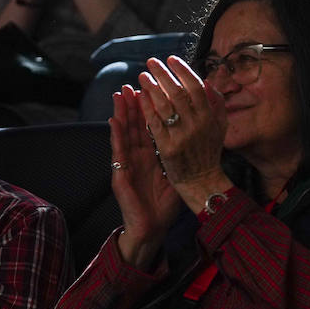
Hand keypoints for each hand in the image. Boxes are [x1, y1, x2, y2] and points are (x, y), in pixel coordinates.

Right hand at [110, 86, 182, 267]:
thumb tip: (196, 135)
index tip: (154, 87)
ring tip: (119, 93)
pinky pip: (118, 151)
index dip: (151, 107)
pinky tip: (113, 120)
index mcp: (151, 154)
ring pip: (124, 133)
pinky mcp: (120, 174)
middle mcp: (138, 156)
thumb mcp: (175, 173)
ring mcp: (128, 164)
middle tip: (133, 82)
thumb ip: (180, 154)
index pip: (151, 125)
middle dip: (134, 103)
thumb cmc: (163, 203)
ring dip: (122, 112)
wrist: (151, 226)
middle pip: (136, 125)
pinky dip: (115, 134)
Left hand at [137, 56, 230, 210]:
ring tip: (142, 76)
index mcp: (210, 117)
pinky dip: (146, 107)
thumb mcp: (220, 127)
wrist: (201, 181)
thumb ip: (216, 104)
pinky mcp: (167, 147)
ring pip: (165, 105)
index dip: (183, 70)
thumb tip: (207, 82)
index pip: (195, 86)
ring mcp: (182, 136)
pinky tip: (139, 96)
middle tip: (152, 62)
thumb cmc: (209, 152)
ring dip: (152, 87)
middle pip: (178, 92)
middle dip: (163, 74)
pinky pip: (155, 122)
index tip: (171, 59)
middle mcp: (197, 124)